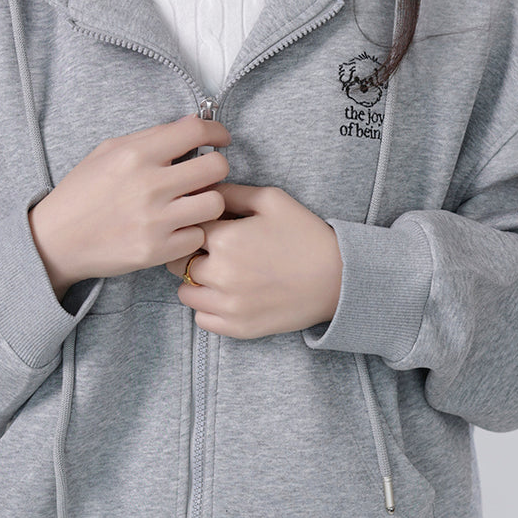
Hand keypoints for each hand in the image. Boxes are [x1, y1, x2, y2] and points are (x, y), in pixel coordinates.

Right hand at [28, 115, 230, 299]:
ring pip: (215, 204)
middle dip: (217, 168)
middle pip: (216, 167)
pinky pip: (199, 236)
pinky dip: (193, 233)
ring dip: (209, 202)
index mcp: (135, 154)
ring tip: (194, 204)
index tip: (220, 139)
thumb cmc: (83, 193)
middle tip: (206, 176)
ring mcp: (155, 220)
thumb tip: (193, 126)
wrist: (56, 240)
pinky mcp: (158, 250)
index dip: (216, 132)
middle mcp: (149, 185)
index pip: (196, 131)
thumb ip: (151, 138)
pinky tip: (178, 229)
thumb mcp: (107, 152)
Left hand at [166, 183, 342, 338]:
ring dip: (196, 282)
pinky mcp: (238, 328)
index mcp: (225, 239)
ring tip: (219, 275)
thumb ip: (232, 192)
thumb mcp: (272, 200)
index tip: (210, 228)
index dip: (195, 226)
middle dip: (190, 253)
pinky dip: (208, 307)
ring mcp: (228, 305)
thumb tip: (203, 189)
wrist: (338, 279)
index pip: (185, 229)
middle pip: (178, 262)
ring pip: (185, 293)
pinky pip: (201, 319)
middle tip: (212, 252)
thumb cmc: (306, 236)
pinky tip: (227, 296)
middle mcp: (221, 274)